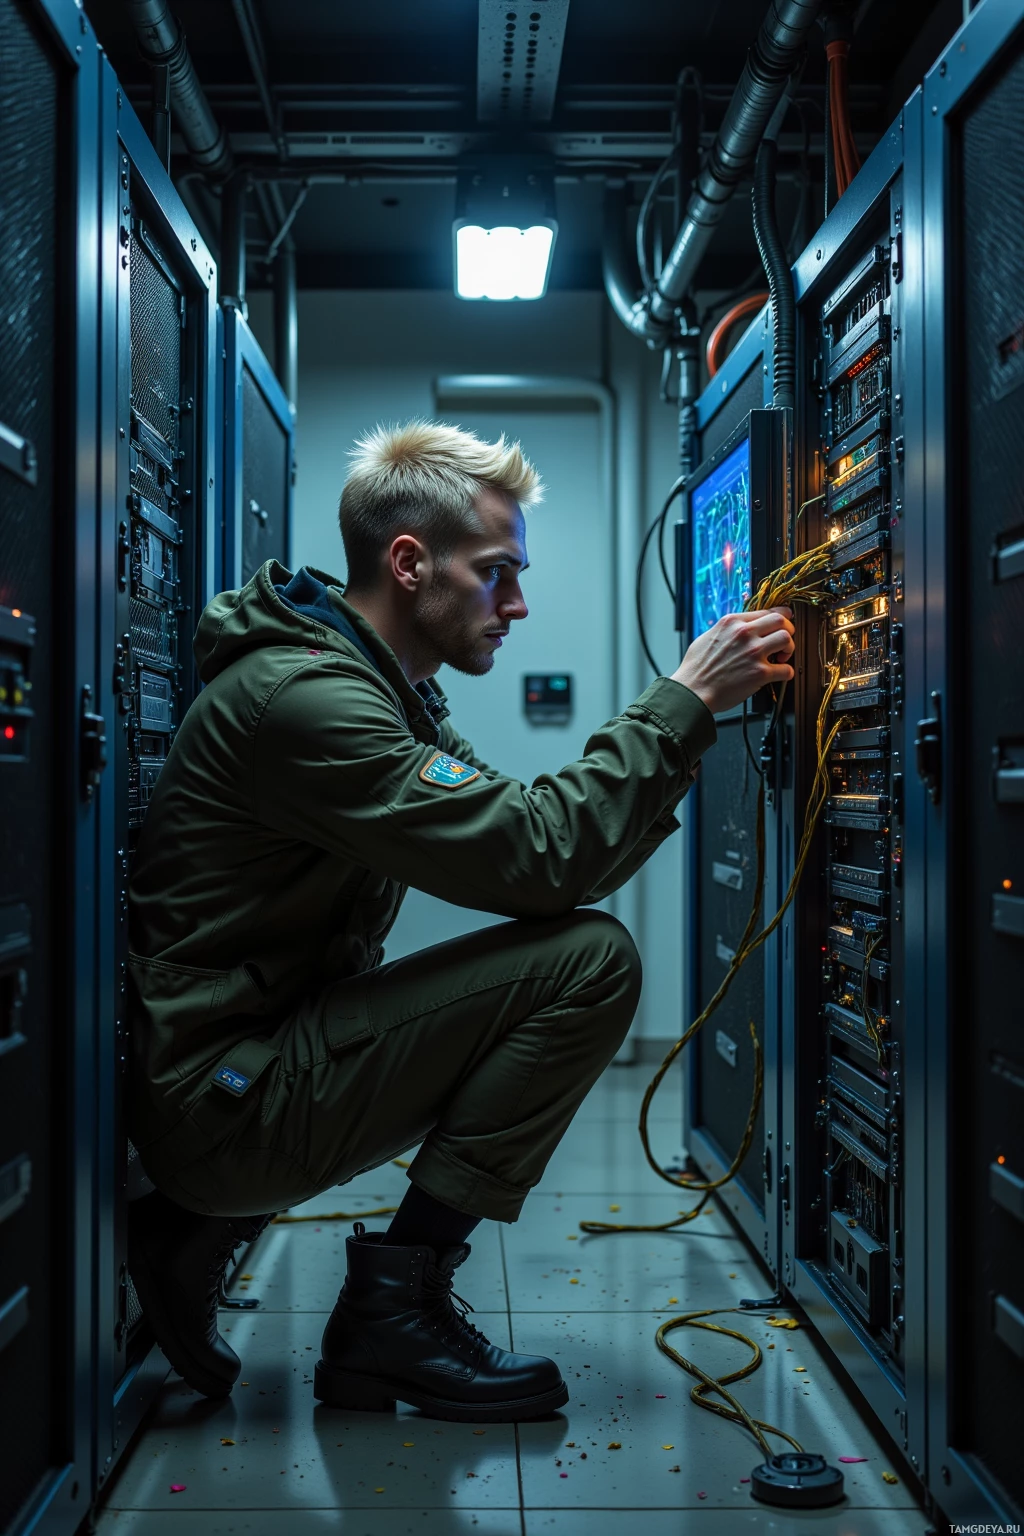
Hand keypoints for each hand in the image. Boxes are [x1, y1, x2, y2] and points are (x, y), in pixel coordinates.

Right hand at [671, 607, 794, 714]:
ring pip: (787, 640)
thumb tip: (739, 629)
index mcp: (732, 622)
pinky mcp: (759, 673)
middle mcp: (744, 634)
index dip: (781, 615)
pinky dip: (786, 672)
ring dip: (789, 649)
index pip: (766, 611)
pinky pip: (786, 669)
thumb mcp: (708, 636)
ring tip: (782, 657)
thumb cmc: (696, 668)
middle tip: (785, 640)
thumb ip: (727, 630)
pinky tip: (780, 674)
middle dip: (788, 630)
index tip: (785, 619)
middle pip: (781, 621)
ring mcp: (753, 652)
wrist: (693, 691)